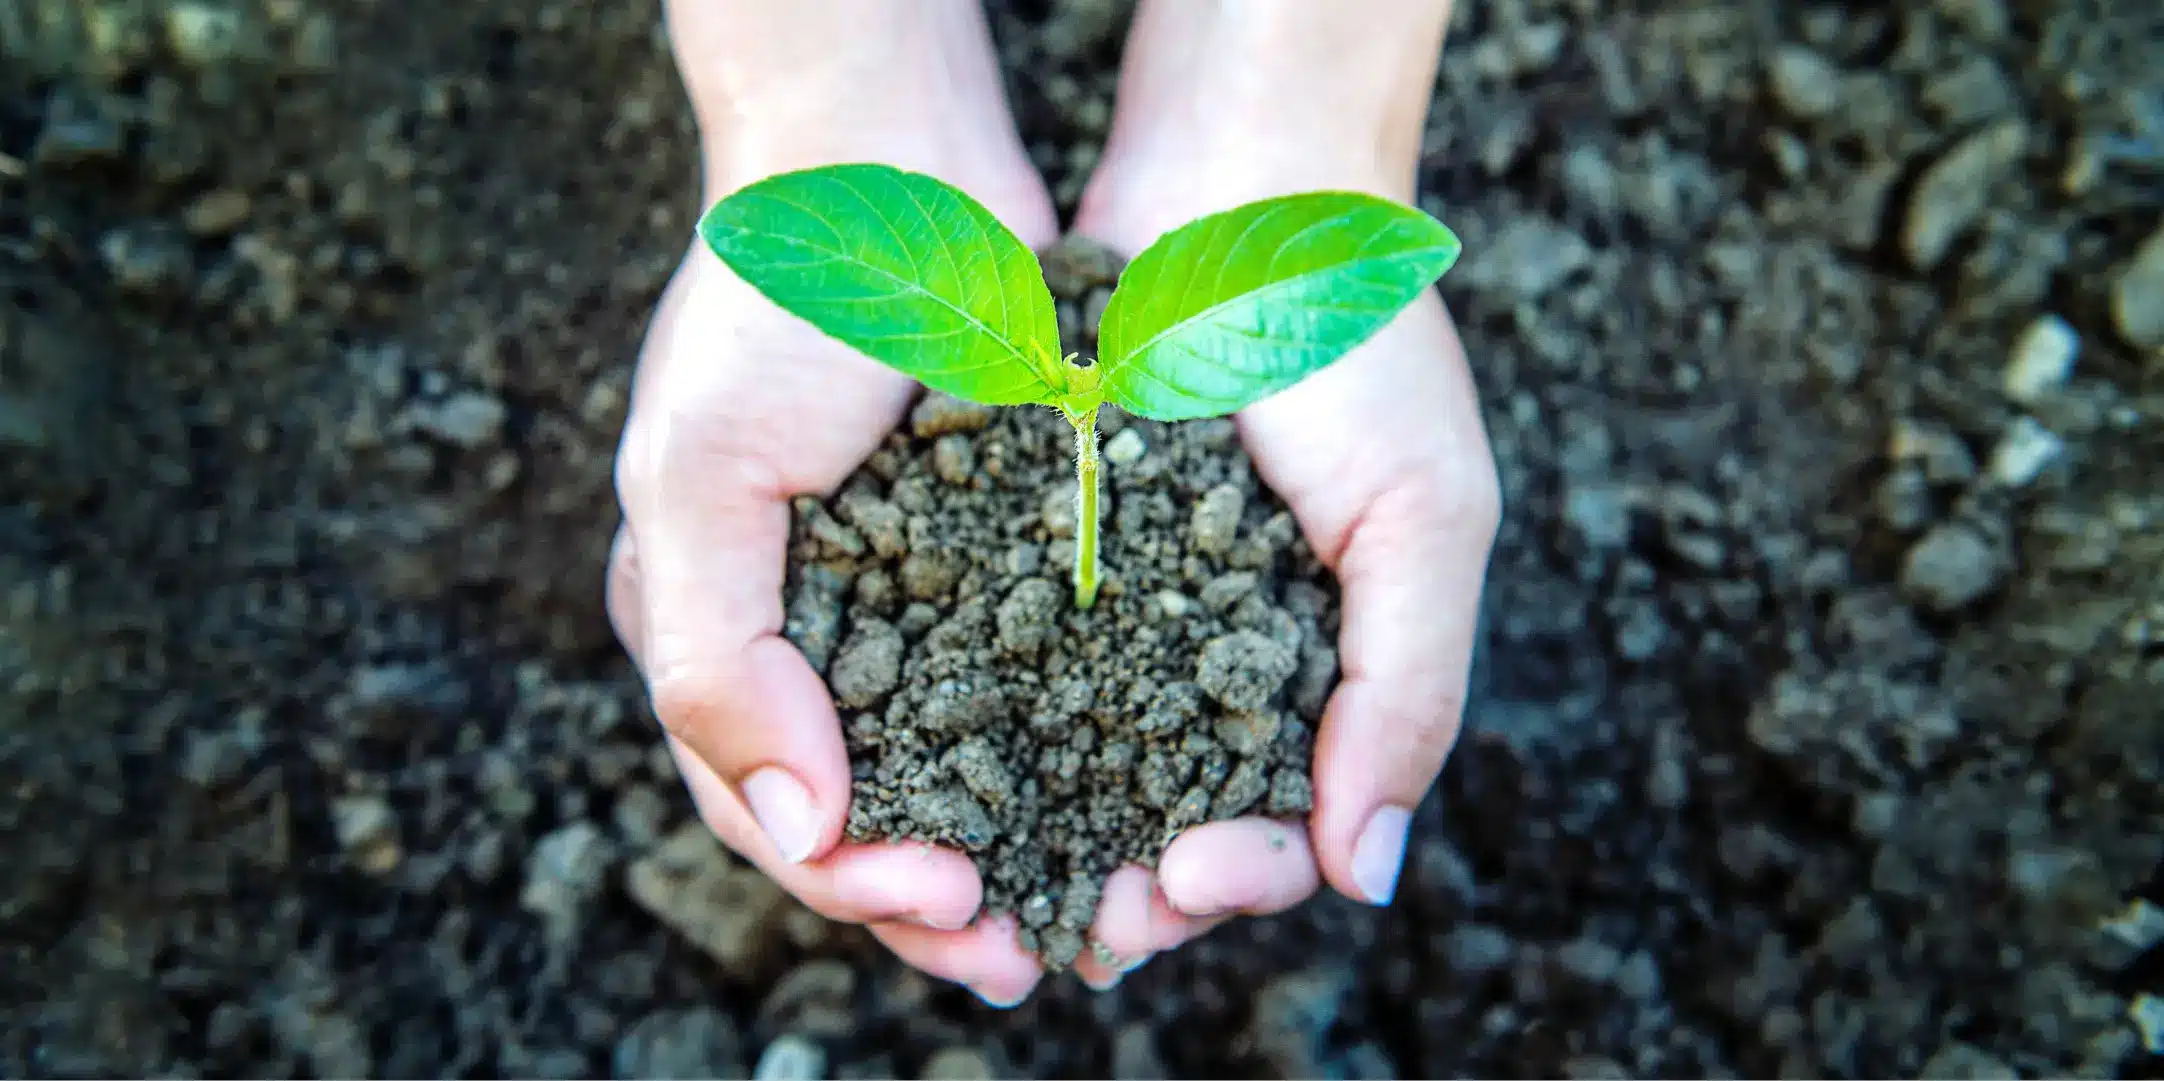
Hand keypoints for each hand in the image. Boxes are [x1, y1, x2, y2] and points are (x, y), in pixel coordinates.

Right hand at [608, 0, 1059, 1006]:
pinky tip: (1117, 799)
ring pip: (944, 772)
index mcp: (706, 629)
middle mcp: (795, 632)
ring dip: (1005, 852)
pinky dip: (1054, 759)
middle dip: (937, 902)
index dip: (854, 883)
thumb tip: (806, 828)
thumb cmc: (770, 306)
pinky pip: (1014, 687)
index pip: (767, 809)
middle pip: (858, 818)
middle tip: (1030, 956)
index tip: (954, 907)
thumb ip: (719, 660)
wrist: (884, 165)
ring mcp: (890, 598)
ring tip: (1081, 915)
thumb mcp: (701, 474)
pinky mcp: (982, 558)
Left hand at [1062, 0, 1497, 989]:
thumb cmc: (1356, 351)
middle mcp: (1214, 662)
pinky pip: (998, 664)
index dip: (1243, 874)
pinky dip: (973, 727)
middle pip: (1167, 822)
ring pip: (1071, 768)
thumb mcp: (1425, 517)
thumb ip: (1408, 692)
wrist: (1238, 198)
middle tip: (1082, 916)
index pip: (1287, 824)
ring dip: (1038, 835)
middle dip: (1127, 884)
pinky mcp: (1032, 555)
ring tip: (993, 877)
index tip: (1189, 877)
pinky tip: (935, 768)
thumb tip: (1367, 877)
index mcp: (1323, 675)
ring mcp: (1121, 614)